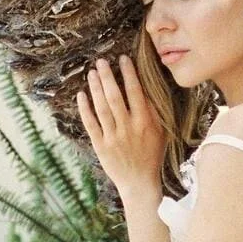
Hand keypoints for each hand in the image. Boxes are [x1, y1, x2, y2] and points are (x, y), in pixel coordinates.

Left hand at [76, 55, 163, 196]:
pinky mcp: (101, 146)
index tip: (123, 59)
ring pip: (102, 108)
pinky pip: (91, 124)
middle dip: (107, 77)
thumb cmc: (151, 156)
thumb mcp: (160, 133)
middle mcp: (128, 128)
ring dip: (96, 88)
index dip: (129, 74)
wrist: (139, 183)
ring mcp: (113, 137)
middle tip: (101, 61)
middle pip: (115, 97)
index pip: (135, 92)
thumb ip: (153, 111)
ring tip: (92, 73)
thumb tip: (145, 89)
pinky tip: (81, 95)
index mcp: (145, 123)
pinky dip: (85, 109)